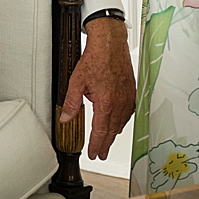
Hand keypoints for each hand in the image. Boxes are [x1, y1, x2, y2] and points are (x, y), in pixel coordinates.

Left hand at [60, 17, 135, 159]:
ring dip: (113, 134)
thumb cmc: (96, 58)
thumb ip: (72, 102)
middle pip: (112, 131)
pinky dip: (122, 121)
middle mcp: (120, 103)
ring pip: (121, 123)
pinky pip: (128, 113)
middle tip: (100, 154)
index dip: (96, 145)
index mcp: (106, 103)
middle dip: (105, 144)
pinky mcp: (131, 92)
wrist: (111, 44)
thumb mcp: (77, 81)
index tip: (93, 154)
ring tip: (107, 141)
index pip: (101, 132)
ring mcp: (127, 98)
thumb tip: (66, 118)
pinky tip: (118, 122)